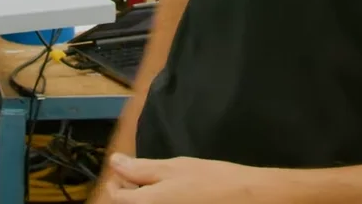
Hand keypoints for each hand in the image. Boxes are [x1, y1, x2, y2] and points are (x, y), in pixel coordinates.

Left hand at [108, 155, 288, 202]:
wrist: (246, 198)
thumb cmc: (210, 179)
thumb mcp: (174, 167)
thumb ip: (140, 168)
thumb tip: (115, 162)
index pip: (116, 197)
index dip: (117, 181)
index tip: (125, 168)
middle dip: (131, 191)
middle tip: (142, 174)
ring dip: (145, 198)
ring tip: (159, 184)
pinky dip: (161, 201)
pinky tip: (174, 195)